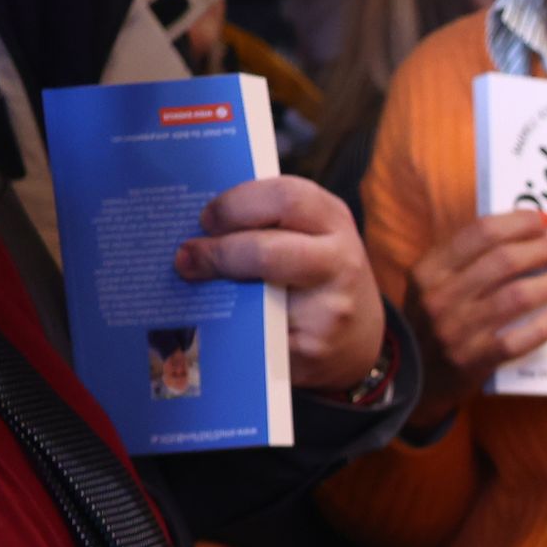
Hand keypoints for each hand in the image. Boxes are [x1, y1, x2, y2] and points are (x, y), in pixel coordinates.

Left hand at [177, 177, 386, 389]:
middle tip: (188, 255)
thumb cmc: (316, 274)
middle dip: (217, 253)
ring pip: (258, 298)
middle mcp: (340, 261)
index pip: (284, 198)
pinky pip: (255, 335)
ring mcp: (330, 309)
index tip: (206, 220)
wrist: (357, 336)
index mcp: (332, 220)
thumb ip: (266, 221)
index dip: (234, 206)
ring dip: (217, 291)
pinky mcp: (312, 349)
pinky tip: (219, 318)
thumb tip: (196, 225)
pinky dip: (228, 325)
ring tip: (196, 285)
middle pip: (266, 252)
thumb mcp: (308, 233)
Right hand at [407, 207, 546, 404]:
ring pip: (516, 297)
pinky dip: (544, 326)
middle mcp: (439, 297)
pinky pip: (517, 341)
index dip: (520, 222)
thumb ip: (467, 260)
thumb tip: (526, 233)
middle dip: (545, 250)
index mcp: (429, 270)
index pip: (481, 233)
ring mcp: (455, 331)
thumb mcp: (433, 284)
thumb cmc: (433, 322)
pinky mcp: (472, 361)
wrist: (411, 378)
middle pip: (504, 261)